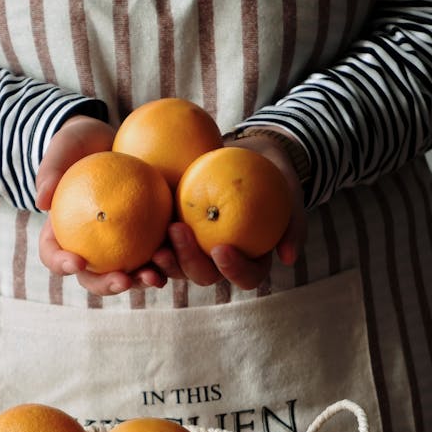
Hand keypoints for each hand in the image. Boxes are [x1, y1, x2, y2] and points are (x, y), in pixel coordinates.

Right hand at [37, 114, 162, 295]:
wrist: (113, 141)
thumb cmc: (81, 145)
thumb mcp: (63, 149)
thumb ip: (51, 171)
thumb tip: (41, 201)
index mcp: (62, 234)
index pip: (54, 256)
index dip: (61, 264)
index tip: (76, 261)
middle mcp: (90, 249)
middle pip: (93, 278)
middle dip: (107, 285)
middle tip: (122, 280)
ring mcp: (120, 248)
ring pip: (128, 275)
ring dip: (140, 281)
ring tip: (153, 276)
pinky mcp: (147, 240)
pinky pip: (155, 256)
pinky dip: (166, 260)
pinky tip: (176, 255)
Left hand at [149, 131, 306, 290]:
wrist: (250, 155)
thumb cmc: (275, 176)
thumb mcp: (291, 193)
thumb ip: (293, 225)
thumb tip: (289, 258)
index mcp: (251, 260)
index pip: (246, 276)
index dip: (233, 270)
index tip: (221, 248)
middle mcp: (220, 262)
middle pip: (206, 276)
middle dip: (190, 262)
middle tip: (178, 231)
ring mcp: (195, 250)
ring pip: (178, 267)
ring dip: (165, 261)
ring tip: (155, 242)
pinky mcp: (174, 235)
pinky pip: (160, 243)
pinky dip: (149, 243)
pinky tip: (139, 227)